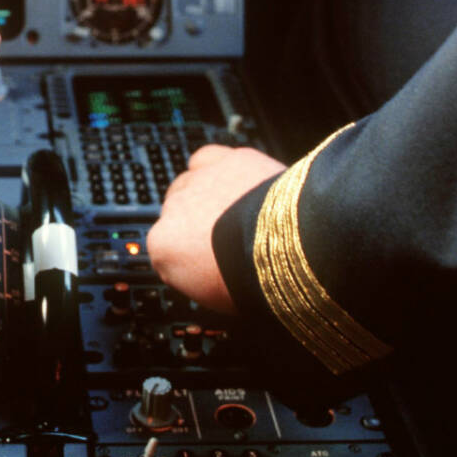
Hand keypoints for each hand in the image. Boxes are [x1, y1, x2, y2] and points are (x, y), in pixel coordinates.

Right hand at [145, 144, 285, 313]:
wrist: (293, 248)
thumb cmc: (257, 281)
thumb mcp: (215, 297)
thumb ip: (197, 276)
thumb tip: (206, 272)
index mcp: (162, 246)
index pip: (164, 250)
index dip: (189, 258)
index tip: (207, 265)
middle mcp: (173, 208)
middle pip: (176, 214)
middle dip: (197, 225)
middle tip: (227, 241)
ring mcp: (198, 180)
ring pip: (189, 184)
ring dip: (206, 195)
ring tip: (235, 212)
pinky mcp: (226, 160)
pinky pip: (209, 159)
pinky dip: (217, 168)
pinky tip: (234, 183)